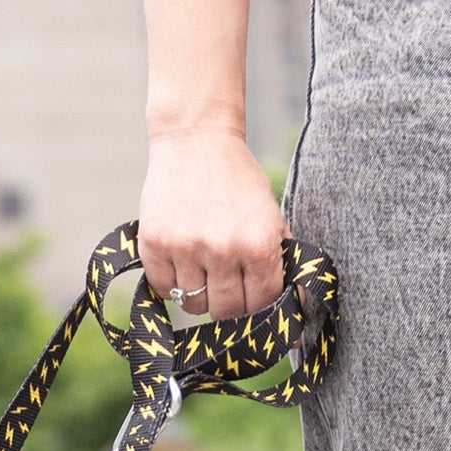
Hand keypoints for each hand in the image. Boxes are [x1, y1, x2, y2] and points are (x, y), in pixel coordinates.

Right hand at [138, 126, 287, 321]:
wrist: (196, 139)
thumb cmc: (238, 182)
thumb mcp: (270, 216)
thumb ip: (282, 262)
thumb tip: (296, 306)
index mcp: (258, 243)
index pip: (262, 303)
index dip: (257, 305)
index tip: (250, 297)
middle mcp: (222, 248)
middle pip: (227, 311)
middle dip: (228, 303)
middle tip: (224, 283)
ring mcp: (186, 247)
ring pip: (193, 305)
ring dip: (198, 294)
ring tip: (201, 268)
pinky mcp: (154, 244)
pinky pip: (163, 289)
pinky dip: (171, 284)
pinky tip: (180, 262)